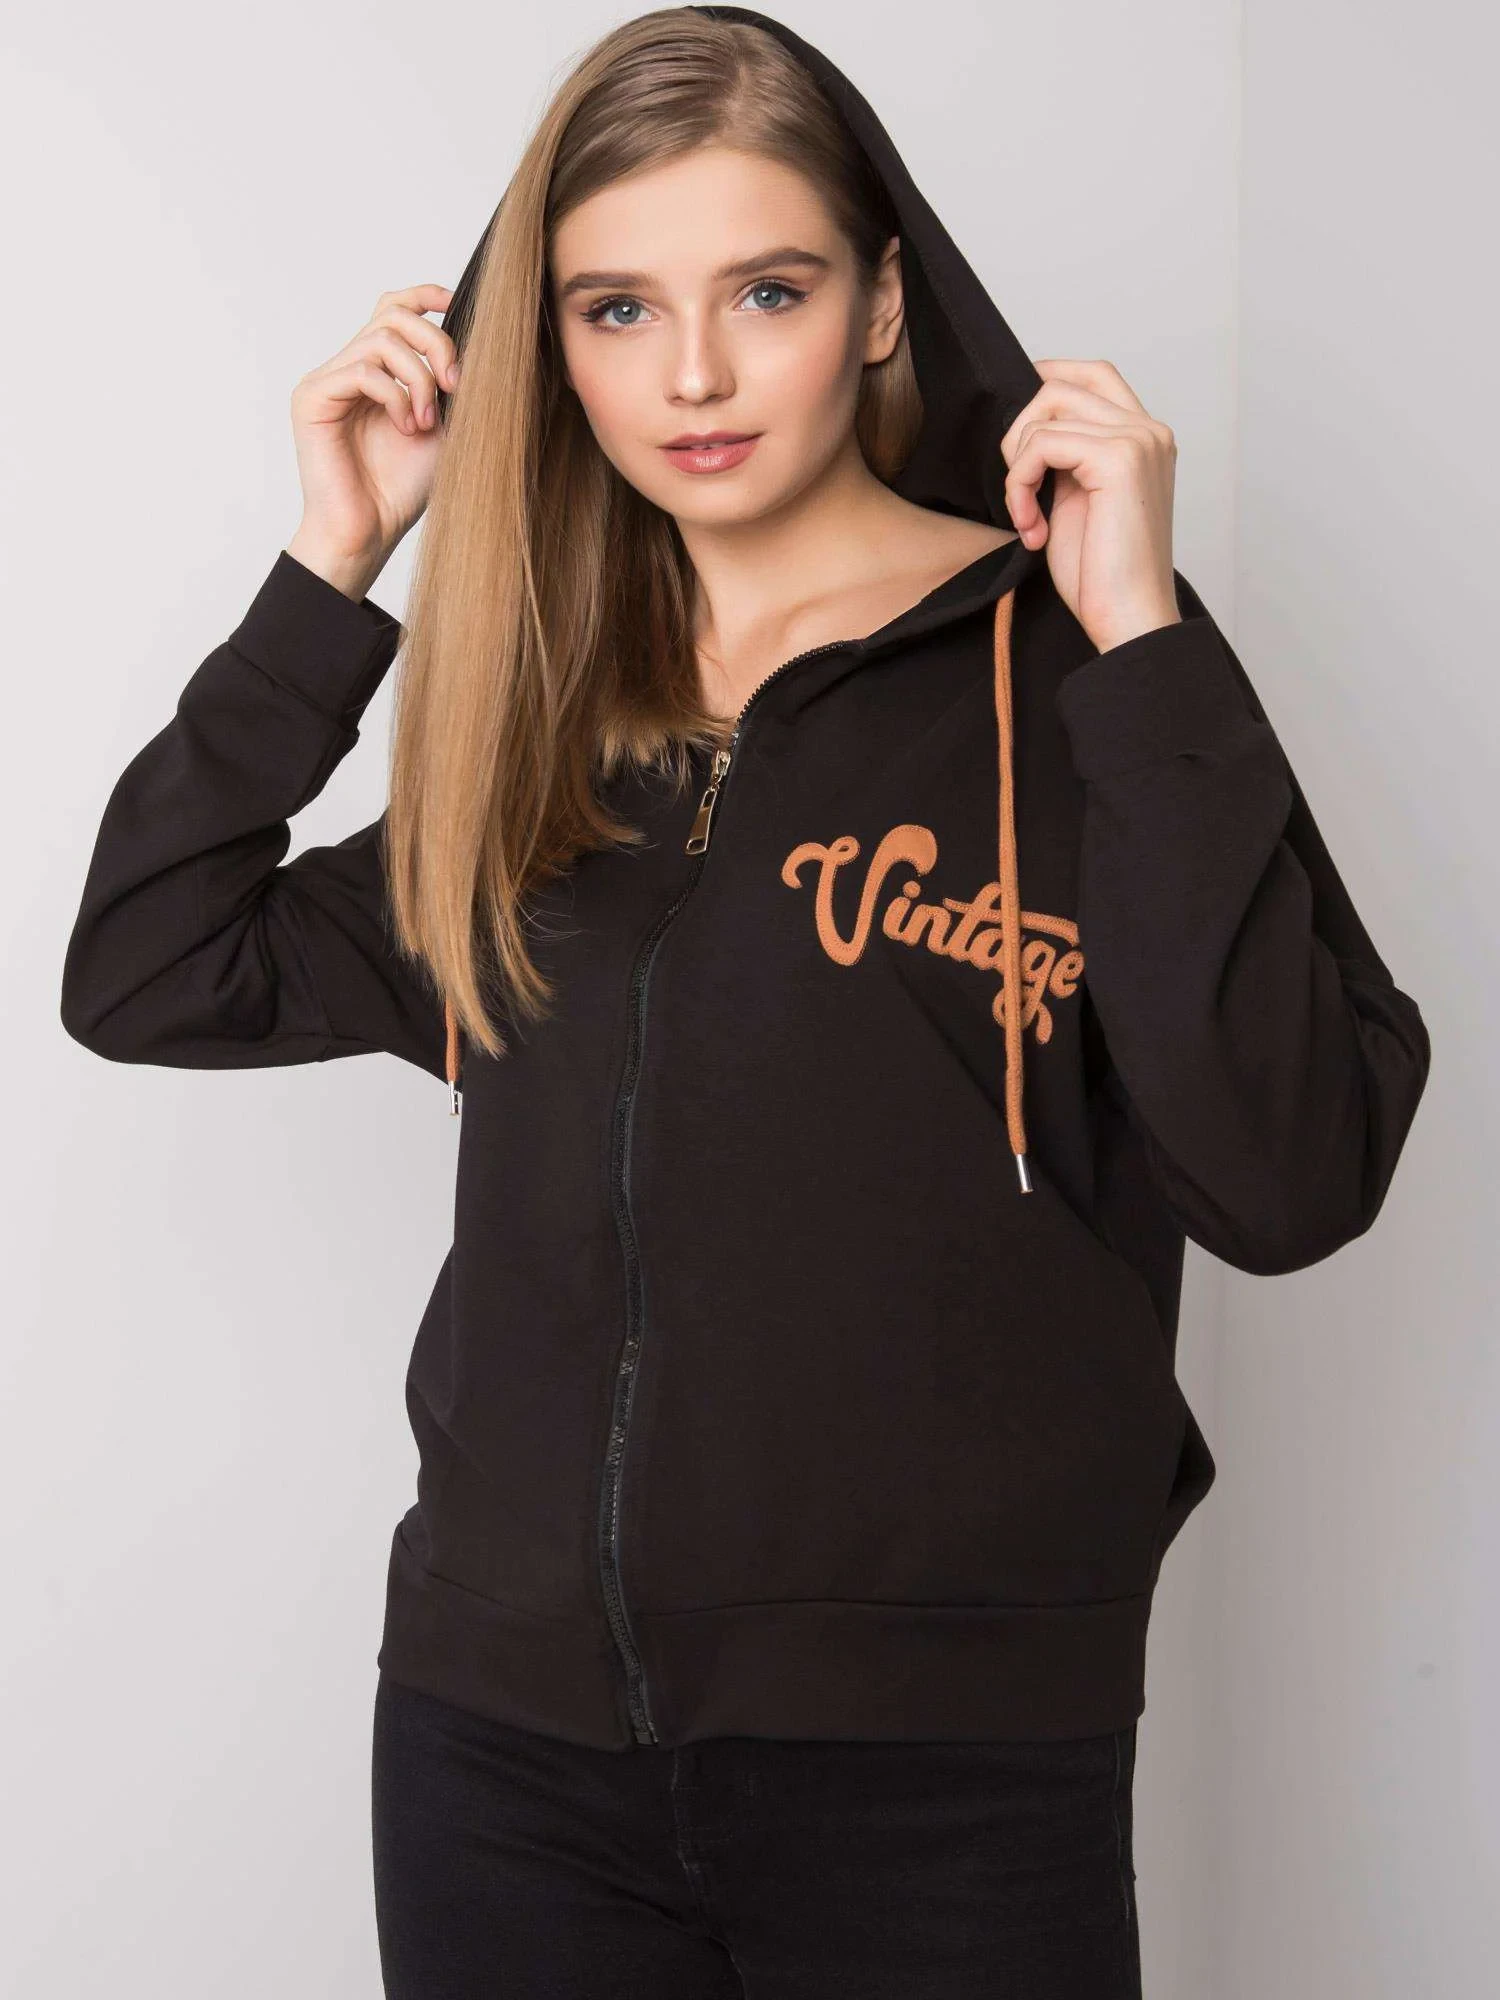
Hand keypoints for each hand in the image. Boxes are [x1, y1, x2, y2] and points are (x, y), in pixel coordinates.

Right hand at [287, 283, 459, 592]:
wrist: (370, 533)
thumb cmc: (401, 489)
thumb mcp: (445, 427)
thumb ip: (452, 386)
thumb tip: (479, 344)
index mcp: (378, 371)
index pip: (394, 309)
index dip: (426, 297)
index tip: (458, 309)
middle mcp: (349, 368)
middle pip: (393, 315)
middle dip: (435, 344)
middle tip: (456, 387)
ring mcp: (328, 381)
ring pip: (381, 340)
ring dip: (420, 378)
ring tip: (427, 421)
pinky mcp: (313, 397)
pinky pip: (363, 370)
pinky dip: (396, 396)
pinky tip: (407, 427)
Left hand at [999, 358, 1180, 653]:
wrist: (1128, 619)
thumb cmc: (1101, 574)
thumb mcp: (1074, 500)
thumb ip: (1063, 456)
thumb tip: (1022, 425)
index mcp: (1143, 438)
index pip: (1091, 375)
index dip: (1044, 383)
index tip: (1013, 433)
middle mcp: (1148, 430)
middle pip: (1061, 384)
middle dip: (1019, 431)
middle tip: (1018, 488)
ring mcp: (1138, 440)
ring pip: (1045, 412)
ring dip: (1017, 468)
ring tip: (1028, 518)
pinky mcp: (1119, 458)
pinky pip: (1041, 444)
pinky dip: (1020, 484)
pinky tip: (1032, 526)